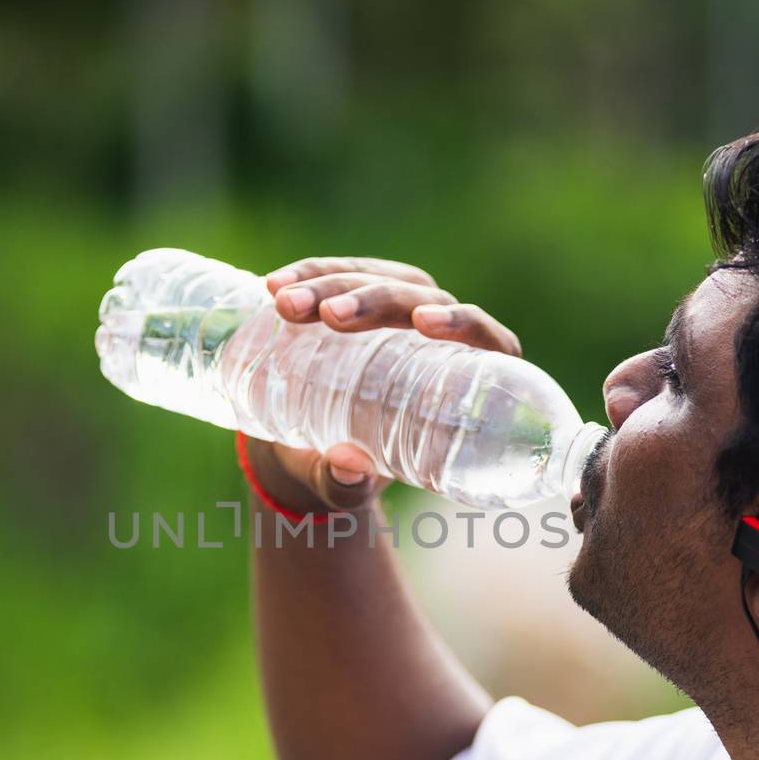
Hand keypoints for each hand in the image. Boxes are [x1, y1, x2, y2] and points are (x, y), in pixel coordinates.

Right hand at [244, 256, 523, 514]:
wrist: (311, 452)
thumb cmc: (353, 473)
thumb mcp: (350, 485)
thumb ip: (349, 484)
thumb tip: (345, 468)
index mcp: (465, 377)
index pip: (483, 338)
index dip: (461, 323)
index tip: (422, 324)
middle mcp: (439, 332)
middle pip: (416, 299)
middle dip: (372, 301)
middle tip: (329, 316)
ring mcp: (399, 305)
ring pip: (374, 277)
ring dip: (330, 283)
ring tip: (285, 303)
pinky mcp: (360, 293)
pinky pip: (337, 273)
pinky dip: (307, 275)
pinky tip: (275, 285)